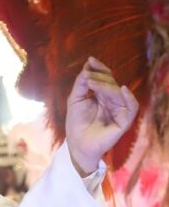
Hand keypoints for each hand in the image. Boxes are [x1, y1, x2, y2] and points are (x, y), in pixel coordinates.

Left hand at [65, 57, 138, 175]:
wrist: (77, 145)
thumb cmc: (75, 124)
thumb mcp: (75, 100)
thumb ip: (80, 83)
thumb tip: (88, 64)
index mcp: (102, 95)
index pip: (105, 78)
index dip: (99, 69)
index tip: (90, 61)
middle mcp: (112, 101)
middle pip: (111, 83)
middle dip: (100, 78)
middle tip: (87, 78)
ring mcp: (119, 110)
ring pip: (118, 93)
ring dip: (106, 86)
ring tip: (92, 84)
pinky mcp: (124, 121)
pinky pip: (132, 107)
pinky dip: (129, 98)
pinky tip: (122, 90)